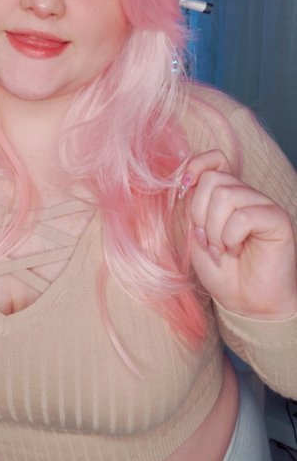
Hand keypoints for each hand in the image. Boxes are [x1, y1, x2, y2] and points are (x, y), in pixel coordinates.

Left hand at [181, 150, 296, 319]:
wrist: (245, 302)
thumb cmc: (221, 270)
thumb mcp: (194, 234)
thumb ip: (190, 206)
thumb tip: (186, 180)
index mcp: (225, 193)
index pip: (215, 158)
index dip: (196, 166)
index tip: (184, 187)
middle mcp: (245, 194)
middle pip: (212, 179)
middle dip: (199, 214)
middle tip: (207, 240)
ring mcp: (262, 204)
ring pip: (225, 195)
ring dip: (214, 229)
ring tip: (221, 249)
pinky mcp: (276, 219)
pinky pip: (243, 216)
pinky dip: (230, 237)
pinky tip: (236, 250)